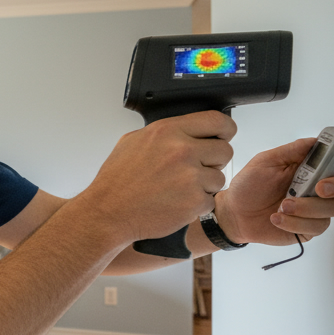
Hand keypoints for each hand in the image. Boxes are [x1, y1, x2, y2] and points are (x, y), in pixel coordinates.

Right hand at [87, 111, 235, 241]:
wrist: (108, 213)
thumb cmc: (117, 181)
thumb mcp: (133, 142)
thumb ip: (163, 133)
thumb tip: (184, 129)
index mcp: (168, 131)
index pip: (217, 121)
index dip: (225, 129)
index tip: (224, 136)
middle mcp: (181, 151)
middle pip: (225, 150)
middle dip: (214, 160)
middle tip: (197, 168)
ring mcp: (190, 177)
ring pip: (219, 178)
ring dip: (205, 185)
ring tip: (181, 189)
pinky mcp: (194, 201)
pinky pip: (210, 200)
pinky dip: (197, 205)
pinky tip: (177, 203)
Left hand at [217, 137, 333, 245]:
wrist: (235, 213)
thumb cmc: (249, 186)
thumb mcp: (266, 161)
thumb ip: (293, 150)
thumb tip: (317, 140)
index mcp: (312, 166)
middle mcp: (319, 186)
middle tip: (319, 188)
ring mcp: (316, 208)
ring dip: (309, 207)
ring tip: (283, 205)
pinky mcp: (309, 228)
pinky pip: (317, 226)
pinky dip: (295, 222)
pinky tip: (277, 217)